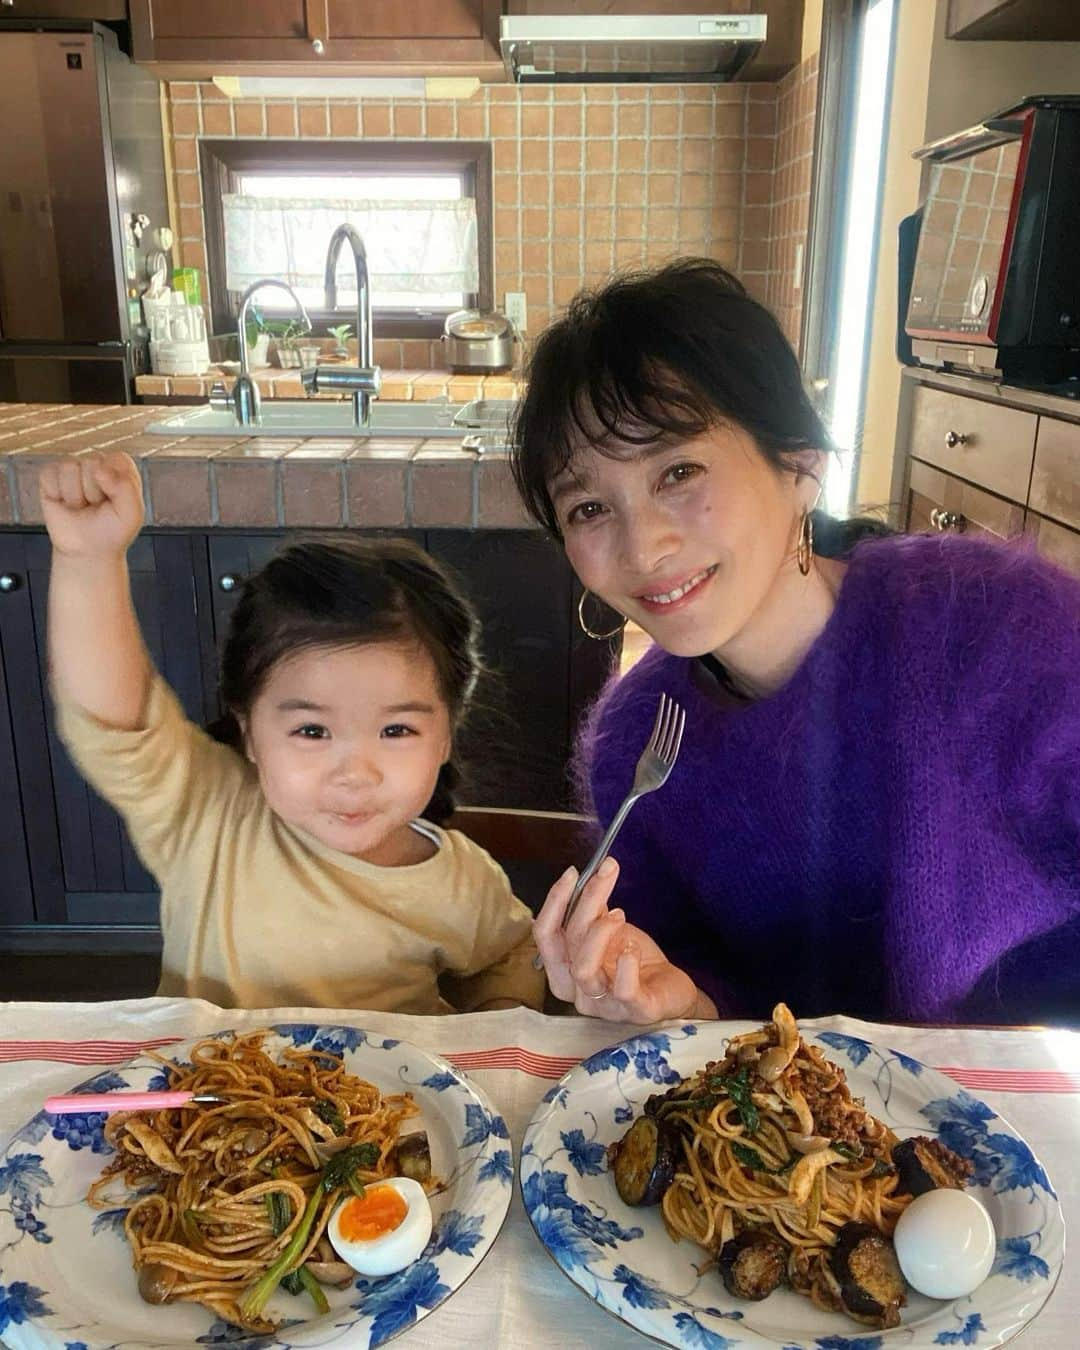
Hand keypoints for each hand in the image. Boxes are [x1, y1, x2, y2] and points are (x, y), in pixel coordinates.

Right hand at [39, 451, 143, 559]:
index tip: (115, 500)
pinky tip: (64, 503)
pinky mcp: (51, 476)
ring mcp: (73, 469)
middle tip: (96, 507)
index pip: (117, 459)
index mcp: (120, 469)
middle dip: (94, 491)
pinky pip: (49, 475)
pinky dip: (56, 494)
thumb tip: (99, 469)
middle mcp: (97, 464)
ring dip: (75, 495)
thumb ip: (127, 488)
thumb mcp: (132, 514)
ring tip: (81, 506)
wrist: (87, 551)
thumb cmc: (112, 530)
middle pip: (92, 462)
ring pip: (70, 467)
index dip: (115, 481)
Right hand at [533, 856, 713, 1023]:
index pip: (544, 935)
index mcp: (564, 971)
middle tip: (607, 874)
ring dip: (601, 932)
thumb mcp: (608, 931)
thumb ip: (591, 911)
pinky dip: (626, 964)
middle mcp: (577, 992)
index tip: (574, 872)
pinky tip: (633, 949)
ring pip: (584, 969)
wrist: (669, 988)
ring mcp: (604, 1006)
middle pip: (567, 944)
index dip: (554, 901)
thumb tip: (587, 874)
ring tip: (620, 915)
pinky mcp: (635, 1012)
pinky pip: (623, 990)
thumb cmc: (632, 960)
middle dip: (585, 902)